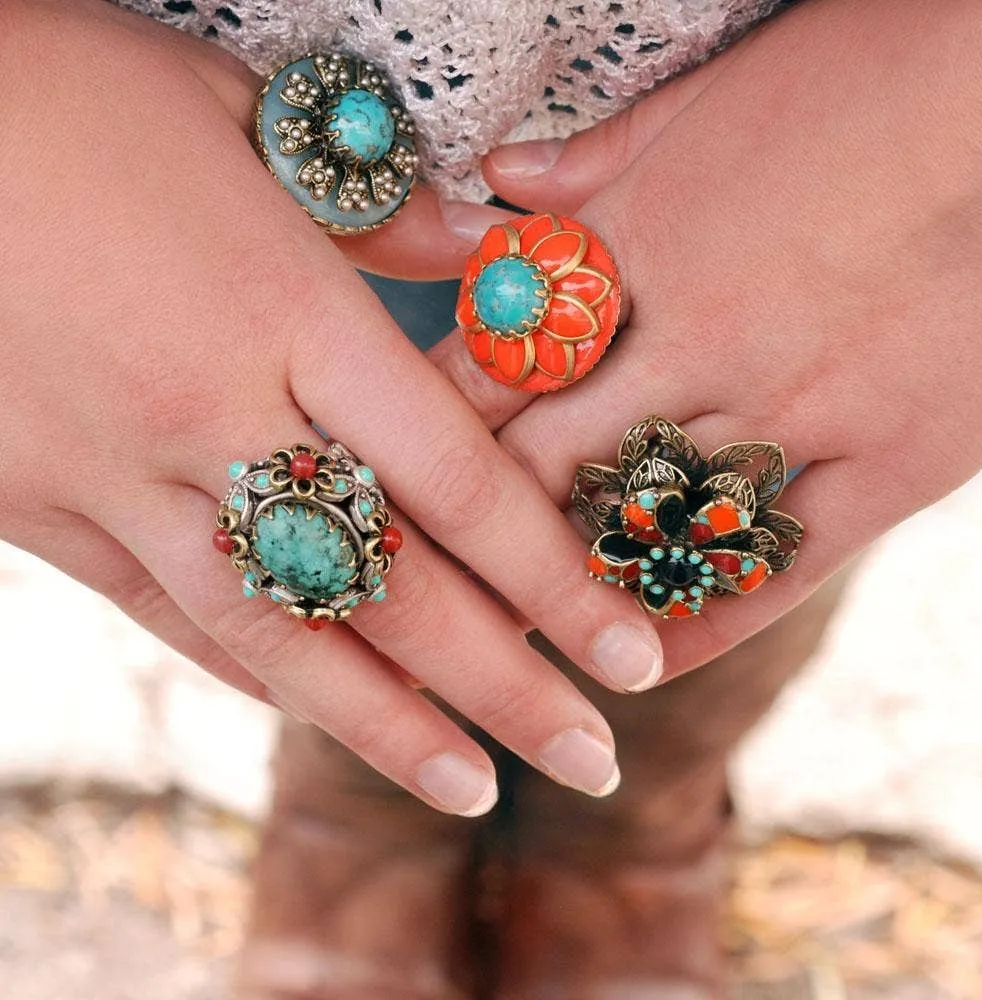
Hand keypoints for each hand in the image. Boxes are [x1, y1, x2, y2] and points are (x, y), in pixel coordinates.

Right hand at [0, 0, 666, 813]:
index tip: (631, 655)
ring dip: (390, 730)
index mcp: (285, 315)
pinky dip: (261, 675)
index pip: (458, 485)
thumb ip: (380, 213)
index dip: (556, 584)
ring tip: (475, 790)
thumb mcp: (240, 117)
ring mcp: (119, 482)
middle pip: (393, 590)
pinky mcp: (42, 512)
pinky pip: (172, 619)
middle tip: (594, 762)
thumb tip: (494, 253)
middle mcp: (213, 419)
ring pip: (281, 638)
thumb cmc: (65, 95)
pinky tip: (326, 718)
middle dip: (506, 690)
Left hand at [432, 0, 981, 676]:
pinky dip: (705, 622)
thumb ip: (594, 162)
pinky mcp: (894, 460)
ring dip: (568, 591)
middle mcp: (699, 346)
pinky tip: (644, 661)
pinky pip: (782, 568)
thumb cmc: (854, 76)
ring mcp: (796, 411)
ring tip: (512, 640)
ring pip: (652, 528)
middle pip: (549, 466)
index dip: (431, 440)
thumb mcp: (703, 103)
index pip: (497, 370)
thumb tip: (501, 183)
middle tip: (423, 593)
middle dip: (474, 537)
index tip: (388, 493)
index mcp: (641, 255)